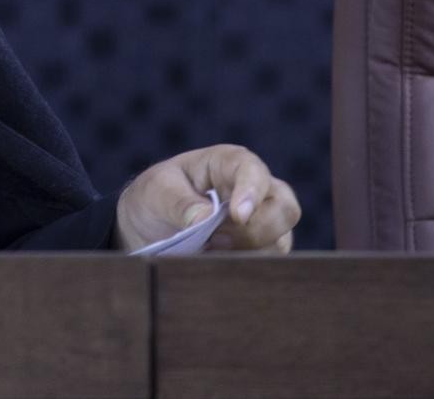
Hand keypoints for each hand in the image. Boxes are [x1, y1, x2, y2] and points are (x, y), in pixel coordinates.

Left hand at [113, 144, 298, 253]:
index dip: (252, 192)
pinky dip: (245, 269)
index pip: (254, 171)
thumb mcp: (156, 191)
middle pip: (285, 208)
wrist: (149, 225)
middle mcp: (256, 190)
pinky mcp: (260, 250)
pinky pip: (269, 264)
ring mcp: (263, 221)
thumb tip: (205, 219)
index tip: (238, 216)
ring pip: (281, 241)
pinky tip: (216, 263)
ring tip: (209, 250)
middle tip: (216, 239)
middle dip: (257, 230)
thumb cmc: (156, 196)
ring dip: (247, 253)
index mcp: (229, 164)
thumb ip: (178, 202)